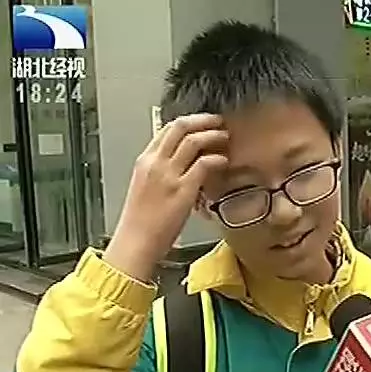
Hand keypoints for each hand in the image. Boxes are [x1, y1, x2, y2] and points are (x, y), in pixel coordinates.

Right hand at [104, 114, 228, 280]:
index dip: (189, 121)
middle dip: (203, 120)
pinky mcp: (183, 190)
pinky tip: (223, 161)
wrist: (136, 242)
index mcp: (145, 161)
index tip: (203, 122)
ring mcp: (169, 175)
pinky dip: (217, 159)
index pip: (167, 129)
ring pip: (193, 141)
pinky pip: (204, 164)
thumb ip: (161, 172)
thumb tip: (180, 164)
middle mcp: (155, 163)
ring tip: (224, 138)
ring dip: (213, 135)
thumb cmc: (141, 222)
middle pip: (180, 127)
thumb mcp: (146, 187)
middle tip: (218, 121)